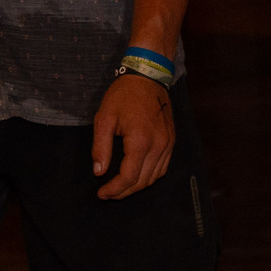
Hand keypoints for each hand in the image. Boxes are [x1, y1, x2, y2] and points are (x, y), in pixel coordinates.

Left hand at [91, 74, 175, 197]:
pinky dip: (149, 176)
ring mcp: (168, 143)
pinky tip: (137, 175)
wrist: (148, 77)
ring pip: (154, 177)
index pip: (129, 176)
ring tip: (119, 187)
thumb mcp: (104, 118)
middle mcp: (158, 145)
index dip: (114, 189)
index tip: (101, 193)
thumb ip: (101, 147)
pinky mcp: (171, 141)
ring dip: (136, 186)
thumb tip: (99, 172)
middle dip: (123, 191)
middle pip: (142, 181)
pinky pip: (162, 168)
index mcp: (140, 140)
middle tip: (108, 193)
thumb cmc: (124, 95)